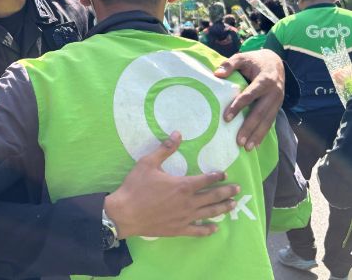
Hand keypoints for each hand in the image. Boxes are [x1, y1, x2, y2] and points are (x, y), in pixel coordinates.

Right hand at [105, 132, 238, 237]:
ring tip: (233, 205)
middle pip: (212, 197)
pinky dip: (208, 229)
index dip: (217, 176)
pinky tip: (215, 228)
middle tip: (238, 189)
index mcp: (182, 185)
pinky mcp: (179, 229)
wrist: (126, 213)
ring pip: (209, 213)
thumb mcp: (148, 163)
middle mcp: (188, 202)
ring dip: (222, 208)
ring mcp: (185, 218)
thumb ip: (165, 148)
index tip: (225, 174)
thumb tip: (178, 133)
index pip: (205, 179)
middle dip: (226, 192)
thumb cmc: (137, 186)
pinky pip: (198, 230)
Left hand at [215, 49, 283, 149]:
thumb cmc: (255, 61)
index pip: (250, 95)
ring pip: (267, 120)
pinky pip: (270, 122)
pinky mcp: (277, 107)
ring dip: (257, 135)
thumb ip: (230, 64)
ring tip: (246, 147)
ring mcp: (278, 102)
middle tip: (238, 141)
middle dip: (249, 127)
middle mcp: (274, 93)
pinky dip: (263, 133)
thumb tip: (216, 74)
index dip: (238, 107)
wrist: (276, 62)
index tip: (226, 118)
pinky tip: (255, 144)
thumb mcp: (243, 57)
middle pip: (260, 112)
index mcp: (265, 80)